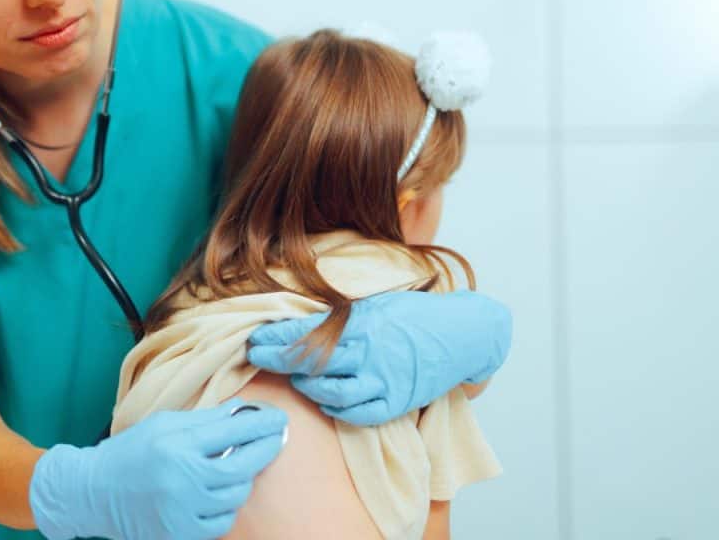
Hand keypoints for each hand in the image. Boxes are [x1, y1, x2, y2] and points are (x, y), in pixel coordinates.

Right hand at [28, 398, 288, 539]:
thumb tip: (242, 412)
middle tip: (275, 438)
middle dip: (265, 449)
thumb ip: (204, 420)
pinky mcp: (181, 534)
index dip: (261, 423)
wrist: (93, 492)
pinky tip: (217, 493)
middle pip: (243, 466)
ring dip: (243, 480)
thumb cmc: (130, 451)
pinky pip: (221, 522)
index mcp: (176, 445)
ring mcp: (182, 511)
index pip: (232, 430)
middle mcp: (182, 479)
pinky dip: (225, 507)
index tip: (279, 419)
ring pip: (236, 496)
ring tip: (238, 466)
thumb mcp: (163, 424)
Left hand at [246, 290, 511, 425]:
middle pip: (311, 362)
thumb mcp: (376, 303)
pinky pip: (357, 414)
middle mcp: (369, 351)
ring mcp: (383, 380)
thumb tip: (300, 318)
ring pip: (330, 392)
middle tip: (256, 357)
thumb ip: (341, 315)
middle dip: (278, 360)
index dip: (277, 337)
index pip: (307, 331)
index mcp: (362, 322)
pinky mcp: (396, 402)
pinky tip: (325, 400)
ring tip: (295, 379)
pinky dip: (336, 409)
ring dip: (305, 386)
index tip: (256, 337)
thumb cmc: (415, 314)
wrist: (463, 333)